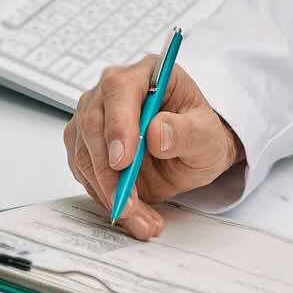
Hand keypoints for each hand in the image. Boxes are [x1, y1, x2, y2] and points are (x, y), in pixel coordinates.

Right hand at [64, 60, 241, 239]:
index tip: (123, 161)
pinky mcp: (86, 145)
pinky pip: (85, 173)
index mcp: (146, 74)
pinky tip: (130, 213)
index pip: (119, 90)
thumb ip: (187, 131)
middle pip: (93, 125)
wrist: (190, 153)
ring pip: (84, 154)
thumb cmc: (199, 135)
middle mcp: (112, 91)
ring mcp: (94, 117)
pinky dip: (104, 197)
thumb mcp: (208, 135)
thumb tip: (156, 133)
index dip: (117, 125)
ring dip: (107, 191)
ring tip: (140, 218)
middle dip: (108, 171)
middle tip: (128, 203)